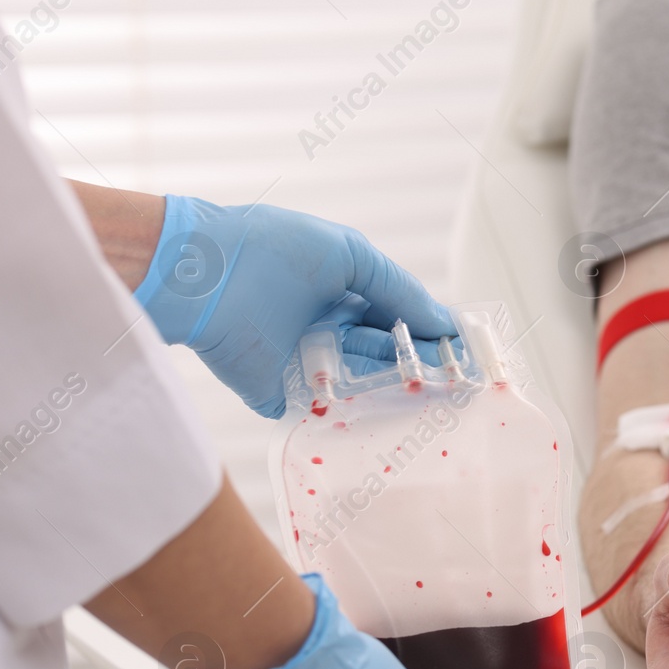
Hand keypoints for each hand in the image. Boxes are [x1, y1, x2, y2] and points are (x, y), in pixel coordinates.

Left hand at [134, 195, 455, 417]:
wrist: (202, 275)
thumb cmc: (272, 250)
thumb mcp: (350, 255)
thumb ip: (399, 289)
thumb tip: (444, 322)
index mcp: (345, 294)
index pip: (399, 318)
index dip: (432, 333)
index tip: (466, 350)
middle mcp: (330, 330)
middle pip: (389, 354)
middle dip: (424, 365)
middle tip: (461, 381)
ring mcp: (309, 365)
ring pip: (367, 384)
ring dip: (400, 389)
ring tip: (437, 395)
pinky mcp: (284, 396)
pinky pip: (328, 412)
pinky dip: (359, 417)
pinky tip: (395, 419)